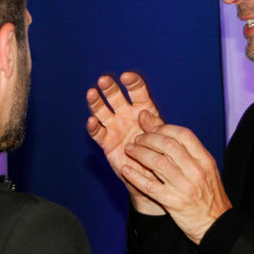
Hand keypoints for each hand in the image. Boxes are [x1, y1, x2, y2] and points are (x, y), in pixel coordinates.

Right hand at [87, 72, 164, 214]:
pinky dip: (94, 127)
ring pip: (102, 111)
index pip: (137, 91)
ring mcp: (115, 127)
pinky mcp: (107, 142)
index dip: (132, 83)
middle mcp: (126, 115)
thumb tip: (143, 114)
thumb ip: (154, 125)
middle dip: (110, 88)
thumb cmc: (161, 153)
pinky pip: (98, 133)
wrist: (152, 176)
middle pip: (115, 97)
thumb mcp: (162, 137)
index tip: (126, 76)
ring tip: (92, 93)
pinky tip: (91, 120)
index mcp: (143, 109)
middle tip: (104, 80)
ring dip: (96, 102)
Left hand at [122, 111, 231, 243]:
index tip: (150, 128)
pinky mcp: (173, 202)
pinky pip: (149, 186)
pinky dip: (135, 176)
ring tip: (129, 150)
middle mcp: (196, 171)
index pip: (182, 134)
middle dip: (148, 138)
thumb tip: (168, 130)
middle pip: (167, 145)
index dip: (163, 128)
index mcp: (205, 160)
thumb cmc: (209, 195)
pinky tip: (126, 170)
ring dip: (139, 153)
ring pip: (157, 162)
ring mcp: (184, 187)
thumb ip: (188, 151)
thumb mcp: (206, 170)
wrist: (216, 225)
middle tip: (137, 139)